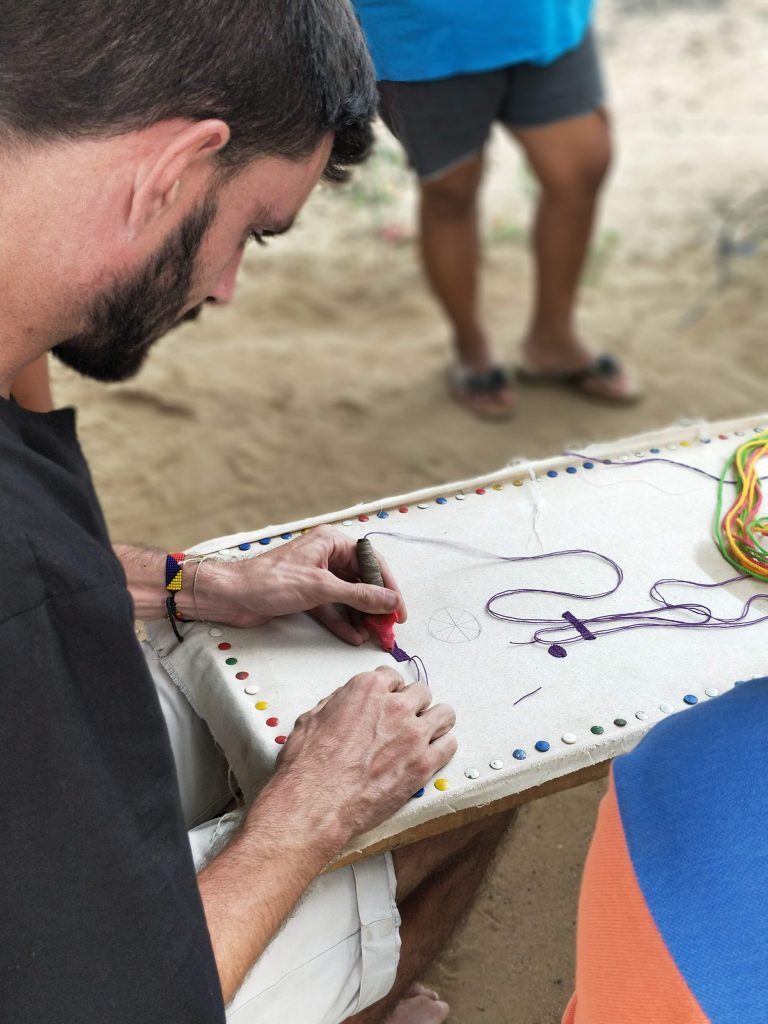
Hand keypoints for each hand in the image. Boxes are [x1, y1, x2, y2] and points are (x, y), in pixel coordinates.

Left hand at [191, 525, 406, 642]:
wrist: (231, 596)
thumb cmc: (270, 581)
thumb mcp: (321, 588)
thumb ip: (359, 596)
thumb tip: (389, 601)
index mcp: (331, 542)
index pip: (371, 562)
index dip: (388, 586)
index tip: (398, 609)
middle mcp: (325, 556)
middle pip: (361, 581)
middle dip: (375, 605)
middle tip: (387, 627)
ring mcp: (315, 576)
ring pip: (347, 597)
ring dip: (360, 617)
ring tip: (373, 636)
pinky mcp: (305, 595)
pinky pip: (331, 608)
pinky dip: (342, 622)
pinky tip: (353, 637)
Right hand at [266, 666, 456, 846]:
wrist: (316, 801)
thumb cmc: (308, 763)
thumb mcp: (313, 718)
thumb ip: (338, 703)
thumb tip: (345, 703)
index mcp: (369, 688)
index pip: (393, 676)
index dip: (389, 691)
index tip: (387, 703)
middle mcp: (396, 706)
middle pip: (422, 693)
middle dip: (413, 705)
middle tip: (403, 722)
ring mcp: (413, 734)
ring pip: (445, 714)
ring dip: (435, 722)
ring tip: (425, 735)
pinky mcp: (424, 764)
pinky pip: (450, 745)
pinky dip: (443, 747)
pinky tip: (431, 754)